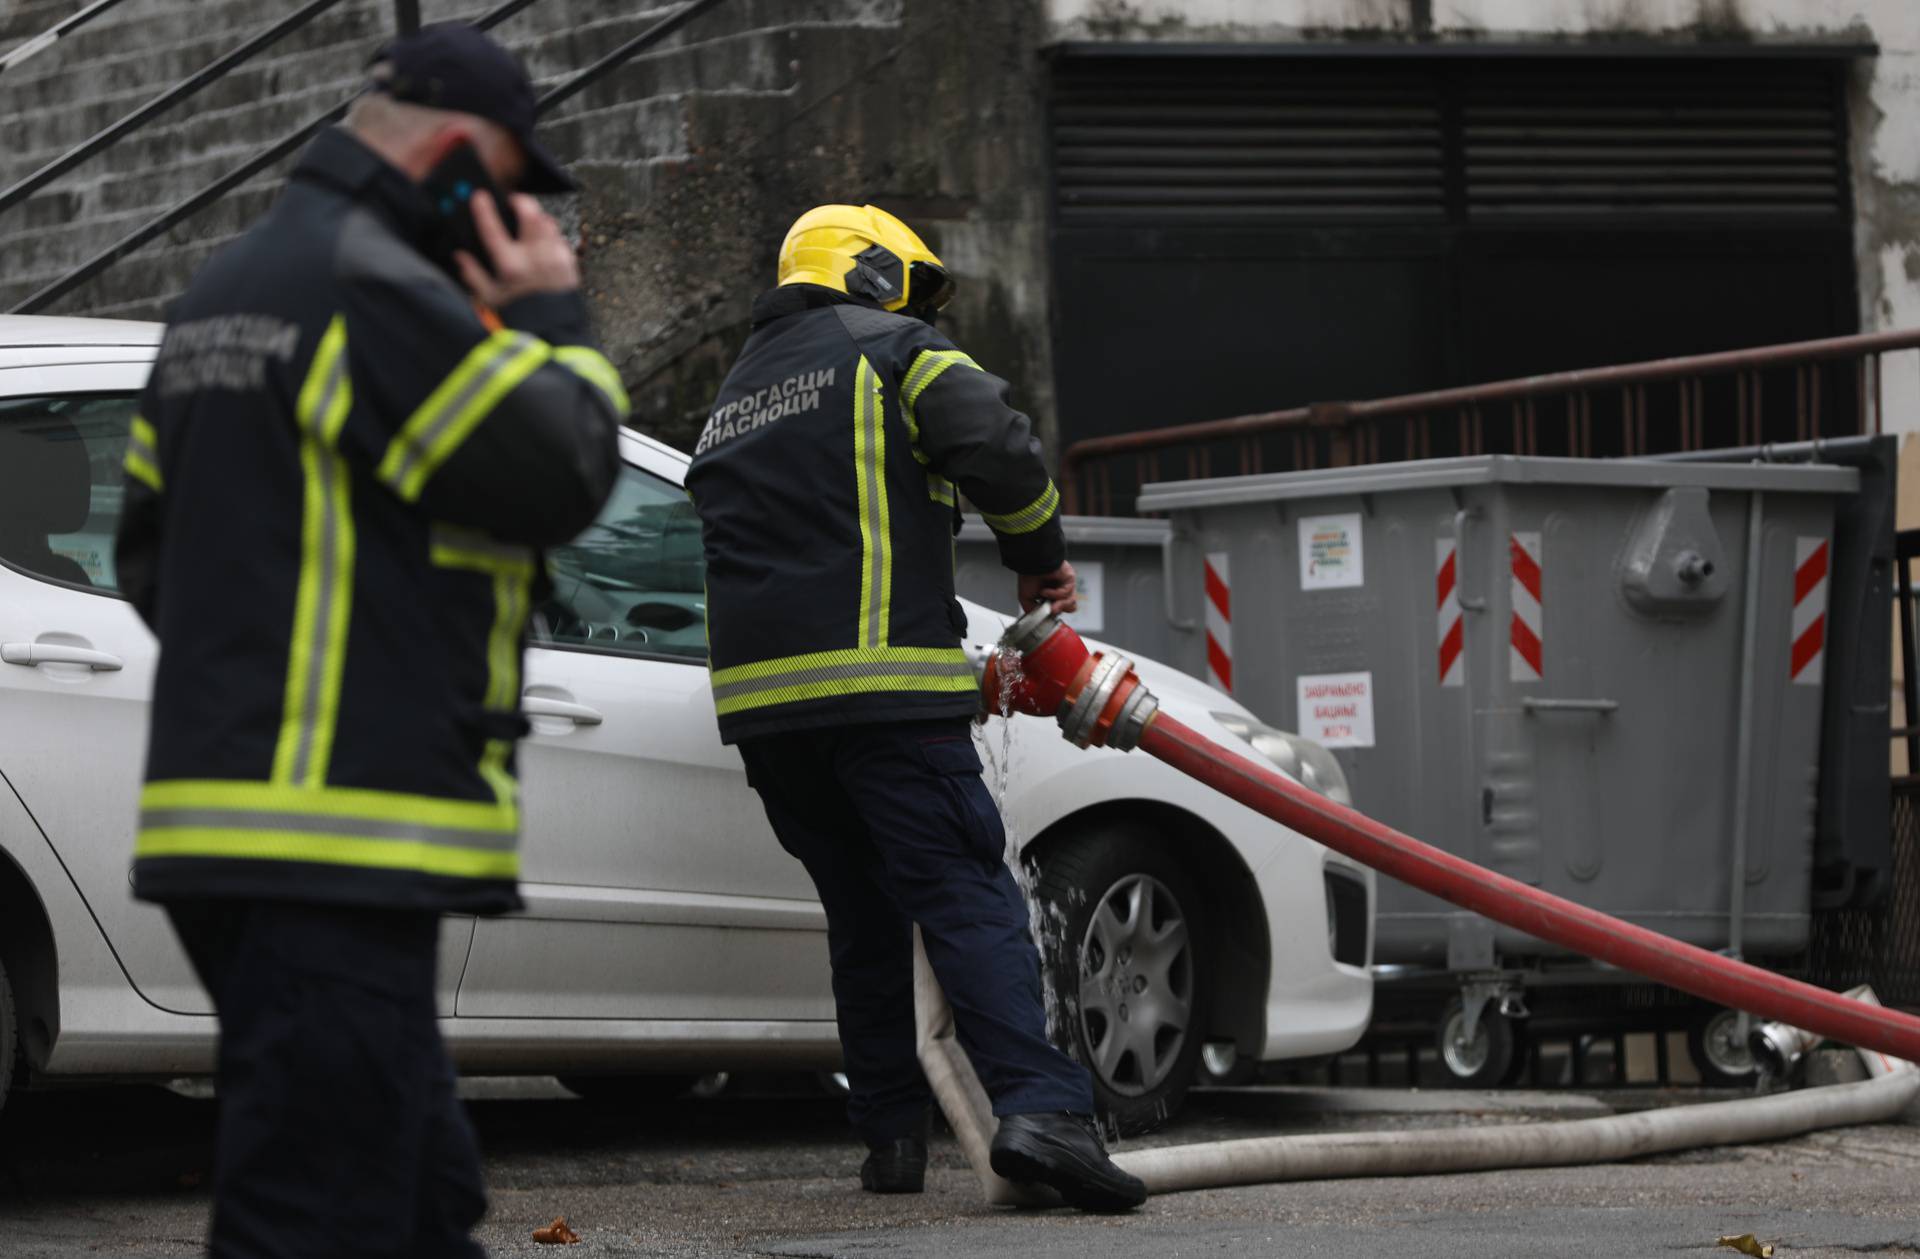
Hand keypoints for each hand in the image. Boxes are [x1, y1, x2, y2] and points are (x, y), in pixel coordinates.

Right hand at [454, 190, 580, 308]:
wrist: (554, 331)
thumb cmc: (521, 316)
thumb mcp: (490, 299)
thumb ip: (473, 275)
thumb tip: (460, 256)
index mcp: (511, 266)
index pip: (493, 229)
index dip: (484, 209)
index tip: (479, 196)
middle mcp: (536, 258)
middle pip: (530, 213)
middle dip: (520, 202)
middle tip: (512, 202)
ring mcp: (556, 258)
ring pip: (548, 222)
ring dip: (537, 217)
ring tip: (528, 222)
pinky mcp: (570, 262)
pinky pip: (560, 238)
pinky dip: (550, 235)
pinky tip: (542, 243)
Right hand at [1018, 561, 1077, 615]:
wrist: (1030, 564)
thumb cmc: (1028, 576)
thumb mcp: (1026, 599)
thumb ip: (1033, 611)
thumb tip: (1040, 618)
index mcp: (1054, 594)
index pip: (1062, 608)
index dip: (1055, 613)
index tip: (1046, 615)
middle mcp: (1061, 589)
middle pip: (1070, 607)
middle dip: (1059, 610)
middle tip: (1049, 609)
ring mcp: (1066, 584)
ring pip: (1071, 602)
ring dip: (1058, 605)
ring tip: (1048, 602)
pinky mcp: (1069, 579)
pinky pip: (1066, 593)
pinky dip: (1054, 594)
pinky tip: (1045, 591)